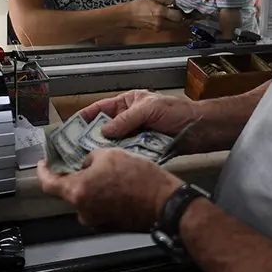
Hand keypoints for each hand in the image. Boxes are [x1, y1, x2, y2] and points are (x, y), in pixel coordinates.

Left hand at [37, 149, 181, 232]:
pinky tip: (118, 186)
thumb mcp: (110, 154)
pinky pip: (100, 207)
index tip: (43, 164)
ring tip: (109, 173)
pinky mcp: (110, 226)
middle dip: (77, 176)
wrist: (163, 202)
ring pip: (87, 198)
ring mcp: (96, 221)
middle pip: (71, 191)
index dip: (43, 172)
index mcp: (77, 191)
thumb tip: (87, 165)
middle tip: (86, 162)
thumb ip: (90, 159)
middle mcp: (83, 210)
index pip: (48, 184)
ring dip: (93, 186)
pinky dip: (104, 196)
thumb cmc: (137, 177)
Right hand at [79, 89, 201, 151]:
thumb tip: (105, 130)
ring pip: (114, 145)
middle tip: (75, 150)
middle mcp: (129, 120)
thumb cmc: (178, 112)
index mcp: (128, 103)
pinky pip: (126, 156)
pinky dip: (119, 161)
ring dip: (105, 152)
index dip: (86, 117)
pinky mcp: (142, 152)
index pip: (101, 108)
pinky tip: (108, 168)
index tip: (71, 128)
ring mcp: (135, 136)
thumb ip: (126, 119)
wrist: (200, 130)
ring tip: (88, 162)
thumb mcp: (149, 109)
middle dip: (91, 138)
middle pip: (104, 129)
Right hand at [123, 0, 183, 31]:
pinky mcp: (157, 30)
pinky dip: (170, 23)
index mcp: (160, 12)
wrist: (128, 15)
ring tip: (176, 15)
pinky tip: (168, 17)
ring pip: (174, 27)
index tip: (184, 9)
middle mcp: (161, 22)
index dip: (183, 13)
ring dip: (177, 22)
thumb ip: (167, 1)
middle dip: (182, 19)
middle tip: (184, 14)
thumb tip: (177, 2)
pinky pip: (168, 27)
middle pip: (178, 24)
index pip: (178, 16)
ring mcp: (159, 27)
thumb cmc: (138, 6)